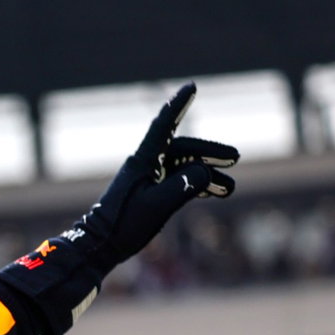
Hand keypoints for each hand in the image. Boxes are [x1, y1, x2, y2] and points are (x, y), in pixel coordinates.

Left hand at [0, 82, 238, 334]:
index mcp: (143, 161)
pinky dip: (197, 186)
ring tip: (230, 188)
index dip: (178, 105)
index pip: (164, 126)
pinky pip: (179, 183)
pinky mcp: (150, 195)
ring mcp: (149, 180)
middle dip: (210, 152)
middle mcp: (147, 165)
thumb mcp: (158, 205)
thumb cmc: (124, 225)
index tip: (192, 87)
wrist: (100, 247)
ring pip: (184, 168)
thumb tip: (205, 170)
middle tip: (235, 158)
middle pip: (184, 149)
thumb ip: (183, 186)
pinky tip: (215, 192)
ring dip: (208, 175)